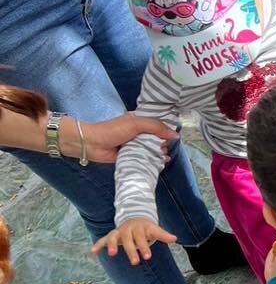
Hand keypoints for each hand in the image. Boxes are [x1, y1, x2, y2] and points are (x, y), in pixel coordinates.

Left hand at [62, 113, 177, 163]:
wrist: (91, 144)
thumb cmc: (112, 130)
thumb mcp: (136, 123)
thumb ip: (156, 127)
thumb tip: (175, 135)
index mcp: (140, 120)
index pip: (158, 124)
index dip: (167, 129)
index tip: (173, 136)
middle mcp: (139, 132)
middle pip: (157, 138)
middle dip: (164, 143)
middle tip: (164, 147)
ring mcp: (135, 145)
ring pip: (153, 149)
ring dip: (159, 153)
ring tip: (162, 156)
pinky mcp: (132, 156)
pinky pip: (146, 158)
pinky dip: (154, 161)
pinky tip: (160, 163)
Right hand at [91, 217, 176, 264]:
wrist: (134, 216)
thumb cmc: (145, 228)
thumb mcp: (154, 229)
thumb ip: (163, 235)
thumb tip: (175, 239)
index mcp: (140, 228)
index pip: (143, 237)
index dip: (144, 247)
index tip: (147, 257)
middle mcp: (128, 229)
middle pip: (130, 240)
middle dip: (132, 251)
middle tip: (135, 263)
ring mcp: (119, 232)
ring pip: (114, 237)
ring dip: (113, 245)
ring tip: (113, 254)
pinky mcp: (111, 235)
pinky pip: (103, 239)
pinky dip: (98, 244)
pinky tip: (93, 251)